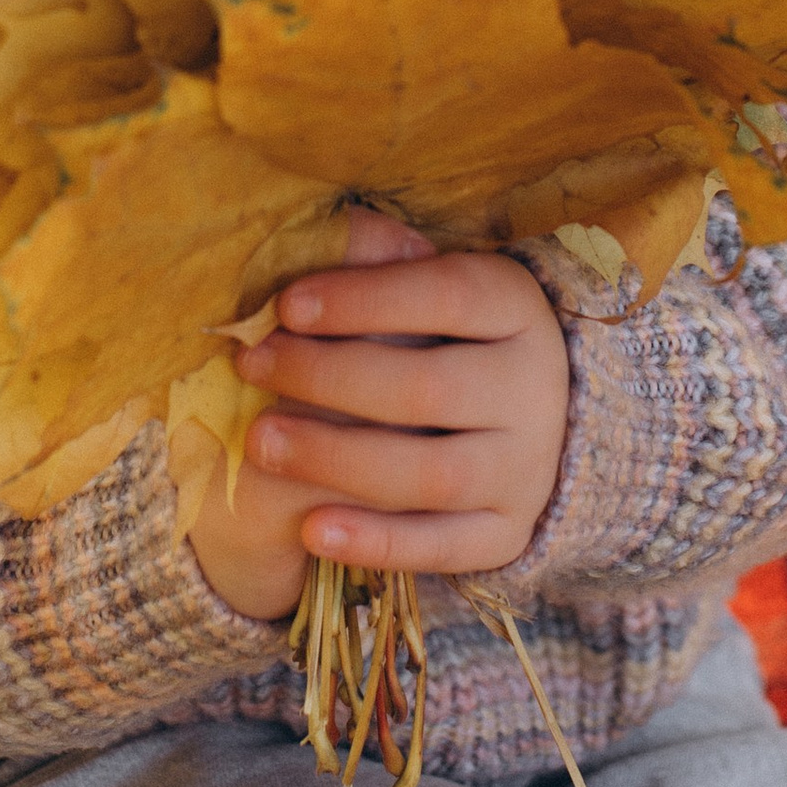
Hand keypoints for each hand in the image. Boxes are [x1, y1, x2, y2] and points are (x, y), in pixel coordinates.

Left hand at [183, 209, 572, 624]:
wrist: (528, 418)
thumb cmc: (447, 334)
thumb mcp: (430, 285)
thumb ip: (376, 262)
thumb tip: (309, 240)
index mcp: (516, 308)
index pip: (445, 296)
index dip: (362, 300)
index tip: (285, 305)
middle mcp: (535, 388)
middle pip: (428, 388)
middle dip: (328, 377)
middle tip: (252, 365)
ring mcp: (528, 467)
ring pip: (432, 474)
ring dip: (337, 459)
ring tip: (260, 440)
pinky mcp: (509, 532)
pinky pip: (442, 546)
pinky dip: (376, 542)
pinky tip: (312, 530)